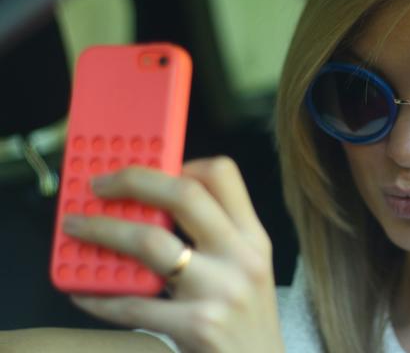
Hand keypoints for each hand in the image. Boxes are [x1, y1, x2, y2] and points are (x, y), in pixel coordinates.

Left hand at [62, 156, 284, 352]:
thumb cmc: (247, 317)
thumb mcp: (248, 267)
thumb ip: (216, 235)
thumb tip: (155, 206)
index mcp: (253, 236)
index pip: (223, 175)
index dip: (182, 164)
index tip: (153, 171)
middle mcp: (241, 256)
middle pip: (184, 195)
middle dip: (133, 181)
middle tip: (99, 185)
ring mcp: (220, 290)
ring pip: (150, 243)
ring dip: (102, 231)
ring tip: (76, 228)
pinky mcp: (197, 326)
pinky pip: (133, 304)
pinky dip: (100, 296)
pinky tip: (83, 291)